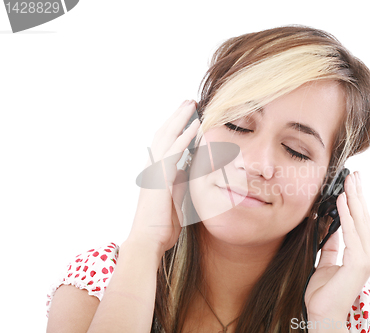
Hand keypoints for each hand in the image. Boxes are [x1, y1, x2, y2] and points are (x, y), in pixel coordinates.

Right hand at [127, 100, 200, 260]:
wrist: (148, 241)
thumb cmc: (162, 224)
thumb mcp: (175, 199)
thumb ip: (181, 182)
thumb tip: (191, 169)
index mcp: (156, 172)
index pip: (165, 142)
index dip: (175, 126)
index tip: (188, 114)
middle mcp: (152, 167)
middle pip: (164, 134)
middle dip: (178, 116)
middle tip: (190, 101)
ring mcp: (154, 172)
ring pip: (167, 138)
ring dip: (180, 119)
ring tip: (192, 105)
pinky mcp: (160, 179)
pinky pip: (173, 153)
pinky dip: (184, 138)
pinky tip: (194, 127)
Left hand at [304, 171, 369, 322]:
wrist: (323, 315)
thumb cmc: (323, 293)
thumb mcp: (325, 262)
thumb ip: (330, 245)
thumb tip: (330, 226)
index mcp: (361, 253)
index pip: (360, 222)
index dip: (357, 202)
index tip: (352, 184)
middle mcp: (368, 254)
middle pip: (363, 218)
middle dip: (358, 195)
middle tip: (354, 175)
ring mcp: (366, 259)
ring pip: (360, 222)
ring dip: (354, 199)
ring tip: (349, 181)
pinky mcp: (359, 263)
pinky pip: (351, 234)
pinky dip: (347, 216)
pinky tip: (342, 201)